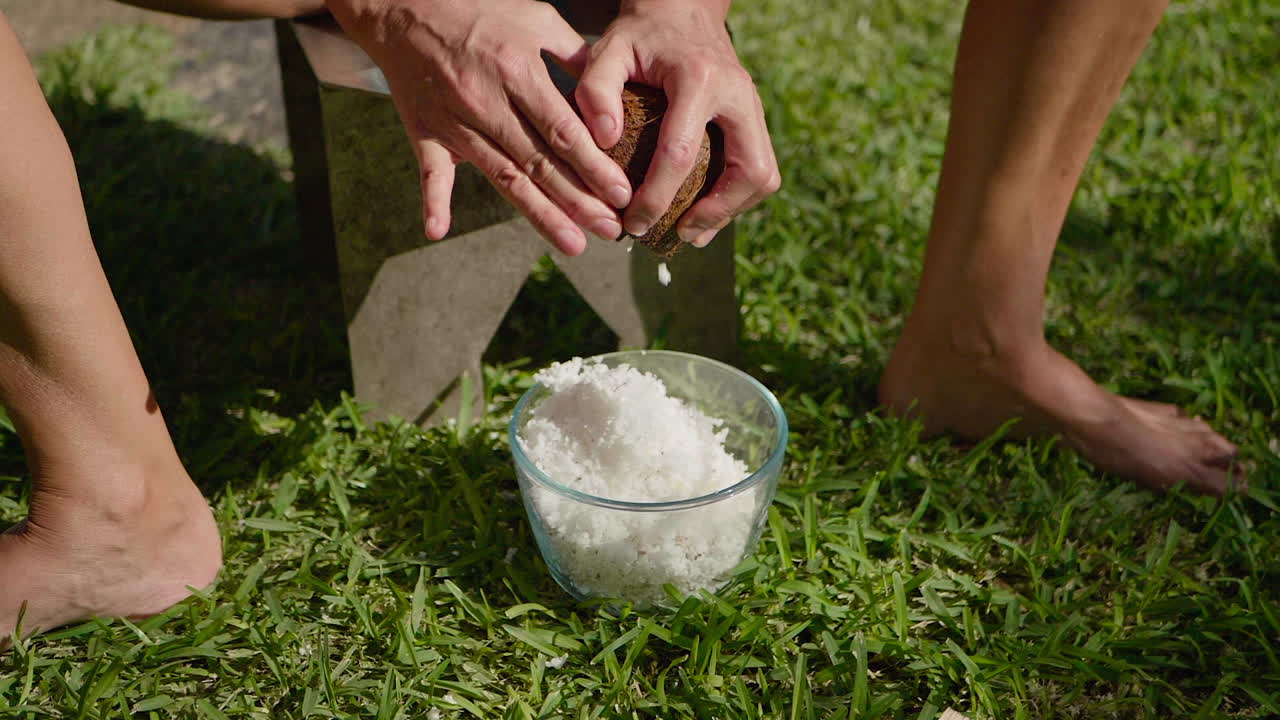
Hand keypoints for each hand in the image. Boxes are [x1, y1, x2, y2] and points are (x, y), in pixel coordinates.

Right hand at [325, 0, 634, 254]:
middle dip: (578, 201)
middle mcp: (485, 102)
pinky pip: (429, 172)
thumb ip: (575, 57)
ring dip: (539, 214)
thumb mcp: (536, 19)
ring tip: (573, 243)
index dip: (593, 167)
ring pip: (502, 177)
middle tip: (610, 230)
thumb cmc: (481, 13)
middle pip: (538, 162)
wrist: (407, 7)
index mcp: (516, 71)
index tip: (621, 194)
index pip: (562, 130)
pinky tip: (437, 231)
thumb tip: (613, 96)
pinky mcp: (425, 132)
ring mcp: (453, 121)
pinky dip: (432, 201)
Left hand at [575, 0, 779, 246]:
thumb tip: (604, 141)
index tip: (634, 222)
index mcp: (700, 79)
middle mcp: (738, 96)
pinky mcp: (754, 121)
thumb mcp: (607, 49)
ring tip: (691, 230)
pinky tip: (702, 213)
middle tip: (680, 233)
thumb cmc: (641, 34)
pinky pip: (758, 169)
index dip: (657, 197)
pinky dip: (734, 198)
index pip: (682, 153)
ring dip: (731, 210)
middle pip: (750, 171)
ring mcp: (753, 109)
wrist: (683, 9)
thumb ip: (595, 90)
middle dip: (717, 211)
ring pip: (764, 175)